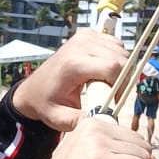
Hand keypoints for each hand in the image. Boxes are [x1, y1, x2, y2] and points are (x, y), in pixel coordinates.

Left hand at [12, 29, 127, 132]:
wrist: (34, 89)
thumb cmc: (46, 104)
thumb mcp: (59, 118)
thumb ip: (79, 121)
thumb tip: (101, 123)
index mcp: (73, 63)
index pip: (113, 67)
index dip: (122, 85)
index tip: (115, 100)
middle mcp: (80, 45)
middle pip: (120, 58)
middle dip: (124, 78)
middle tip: (113, 95)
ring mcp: (85, 36)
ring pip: (121, 50)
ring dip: (121, 68)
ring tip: (108, 84)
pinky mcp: (88, 34)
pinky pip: (115, 44)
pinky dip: (116, 58)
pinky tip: (105, 71)